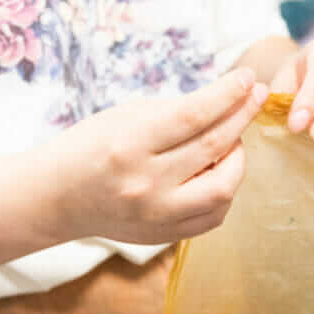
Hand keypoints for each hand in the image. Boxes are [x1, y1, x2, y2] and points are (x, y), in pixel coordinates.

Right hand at [44, 68, 269, 243]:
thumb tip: (229, 100)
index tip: (248, 78)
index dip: (228, 94)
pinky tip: (220, 171)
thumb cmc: (91, 146)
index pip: (194, 115)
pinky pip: (214, 215)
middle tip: (257, 98)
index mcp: (130, 145)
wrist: (57, 197)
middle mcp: (145, 183)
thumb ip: (177, 111)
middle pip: (213, 147)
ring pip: (223, 188)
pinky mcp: (164, 236)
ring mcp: (157, 215)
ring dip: (238, 159)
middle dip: (242, 117)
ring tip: (232, 142)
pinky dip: (225, 190)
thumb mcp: (126, 116)